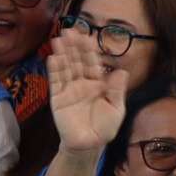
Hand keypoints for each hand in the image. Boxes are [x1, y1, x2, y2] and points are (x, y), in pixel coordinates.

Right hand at [47, 27, 127, 148]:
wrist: (88, 144)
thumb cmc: (105, 127)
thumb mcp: (117, 109)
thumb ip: (117, 90)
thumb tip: (121, 71)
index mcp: (98, 84)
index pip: (93, 63)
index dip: (90, 50)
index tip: (87, 36)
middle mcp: (82, 83)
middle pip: (77, 61)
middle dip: (74, 46)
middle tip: (70, 30)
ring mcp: (69, 89)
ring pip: (65, 68)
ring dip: (62, 53)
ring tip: (59, 39)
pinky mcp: (57, 98)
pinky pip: (56, 81)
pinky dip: (54, 69)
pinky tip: (53, 57)